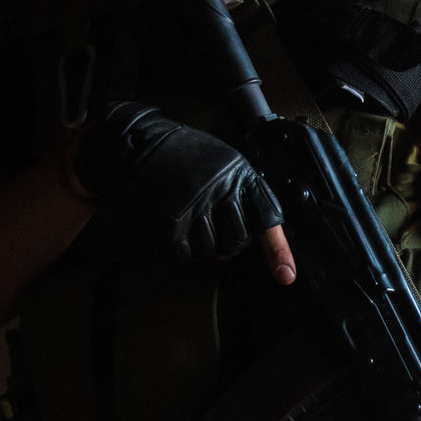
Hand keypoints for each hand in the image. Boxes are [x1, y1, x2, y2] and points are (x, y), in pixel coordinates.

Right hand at [70, 102, 294, 280]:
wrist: (135, 145)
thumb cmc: (180, 155)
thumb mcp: (223, 163)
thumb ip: (242, 192)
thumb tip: (254, 233)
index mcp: (239, 175)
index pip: (266, 218)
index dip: (277, 250)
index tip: (285, 275)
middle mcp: (220, 191)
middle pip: (238, 242)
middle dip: (228, 244)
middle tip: (211, 229)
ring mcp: (195, 207)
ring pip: (211, 251)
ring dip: (201, 246)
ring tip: (189, 221)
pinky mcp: (170, 222)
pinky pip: (184, 253)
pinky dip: (179, 248)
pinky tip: (173, 227)